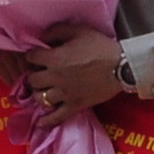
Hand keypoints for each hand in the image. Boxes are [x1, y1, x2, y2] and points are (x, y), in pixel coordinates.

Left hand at [5, 22, 125, 122]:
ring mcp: (64, 93)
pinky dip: (46, 121)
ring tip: (44, 90)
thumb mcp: (79, 30)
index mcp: (55, 58)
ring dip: (39, 93)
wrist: (121, 66)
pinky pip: (56, 116)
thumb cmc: (100, 47)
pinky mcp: (74, 105)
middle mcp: (55, 77)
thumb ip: (57, 31)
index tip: (36, 56)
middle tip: (40, 73)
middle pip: (32, 80)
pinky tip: (40, 123)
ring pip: (40, 98)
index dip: (32, 55)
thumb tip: (42, 37)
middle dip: (34, 75)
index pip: (31, 57)